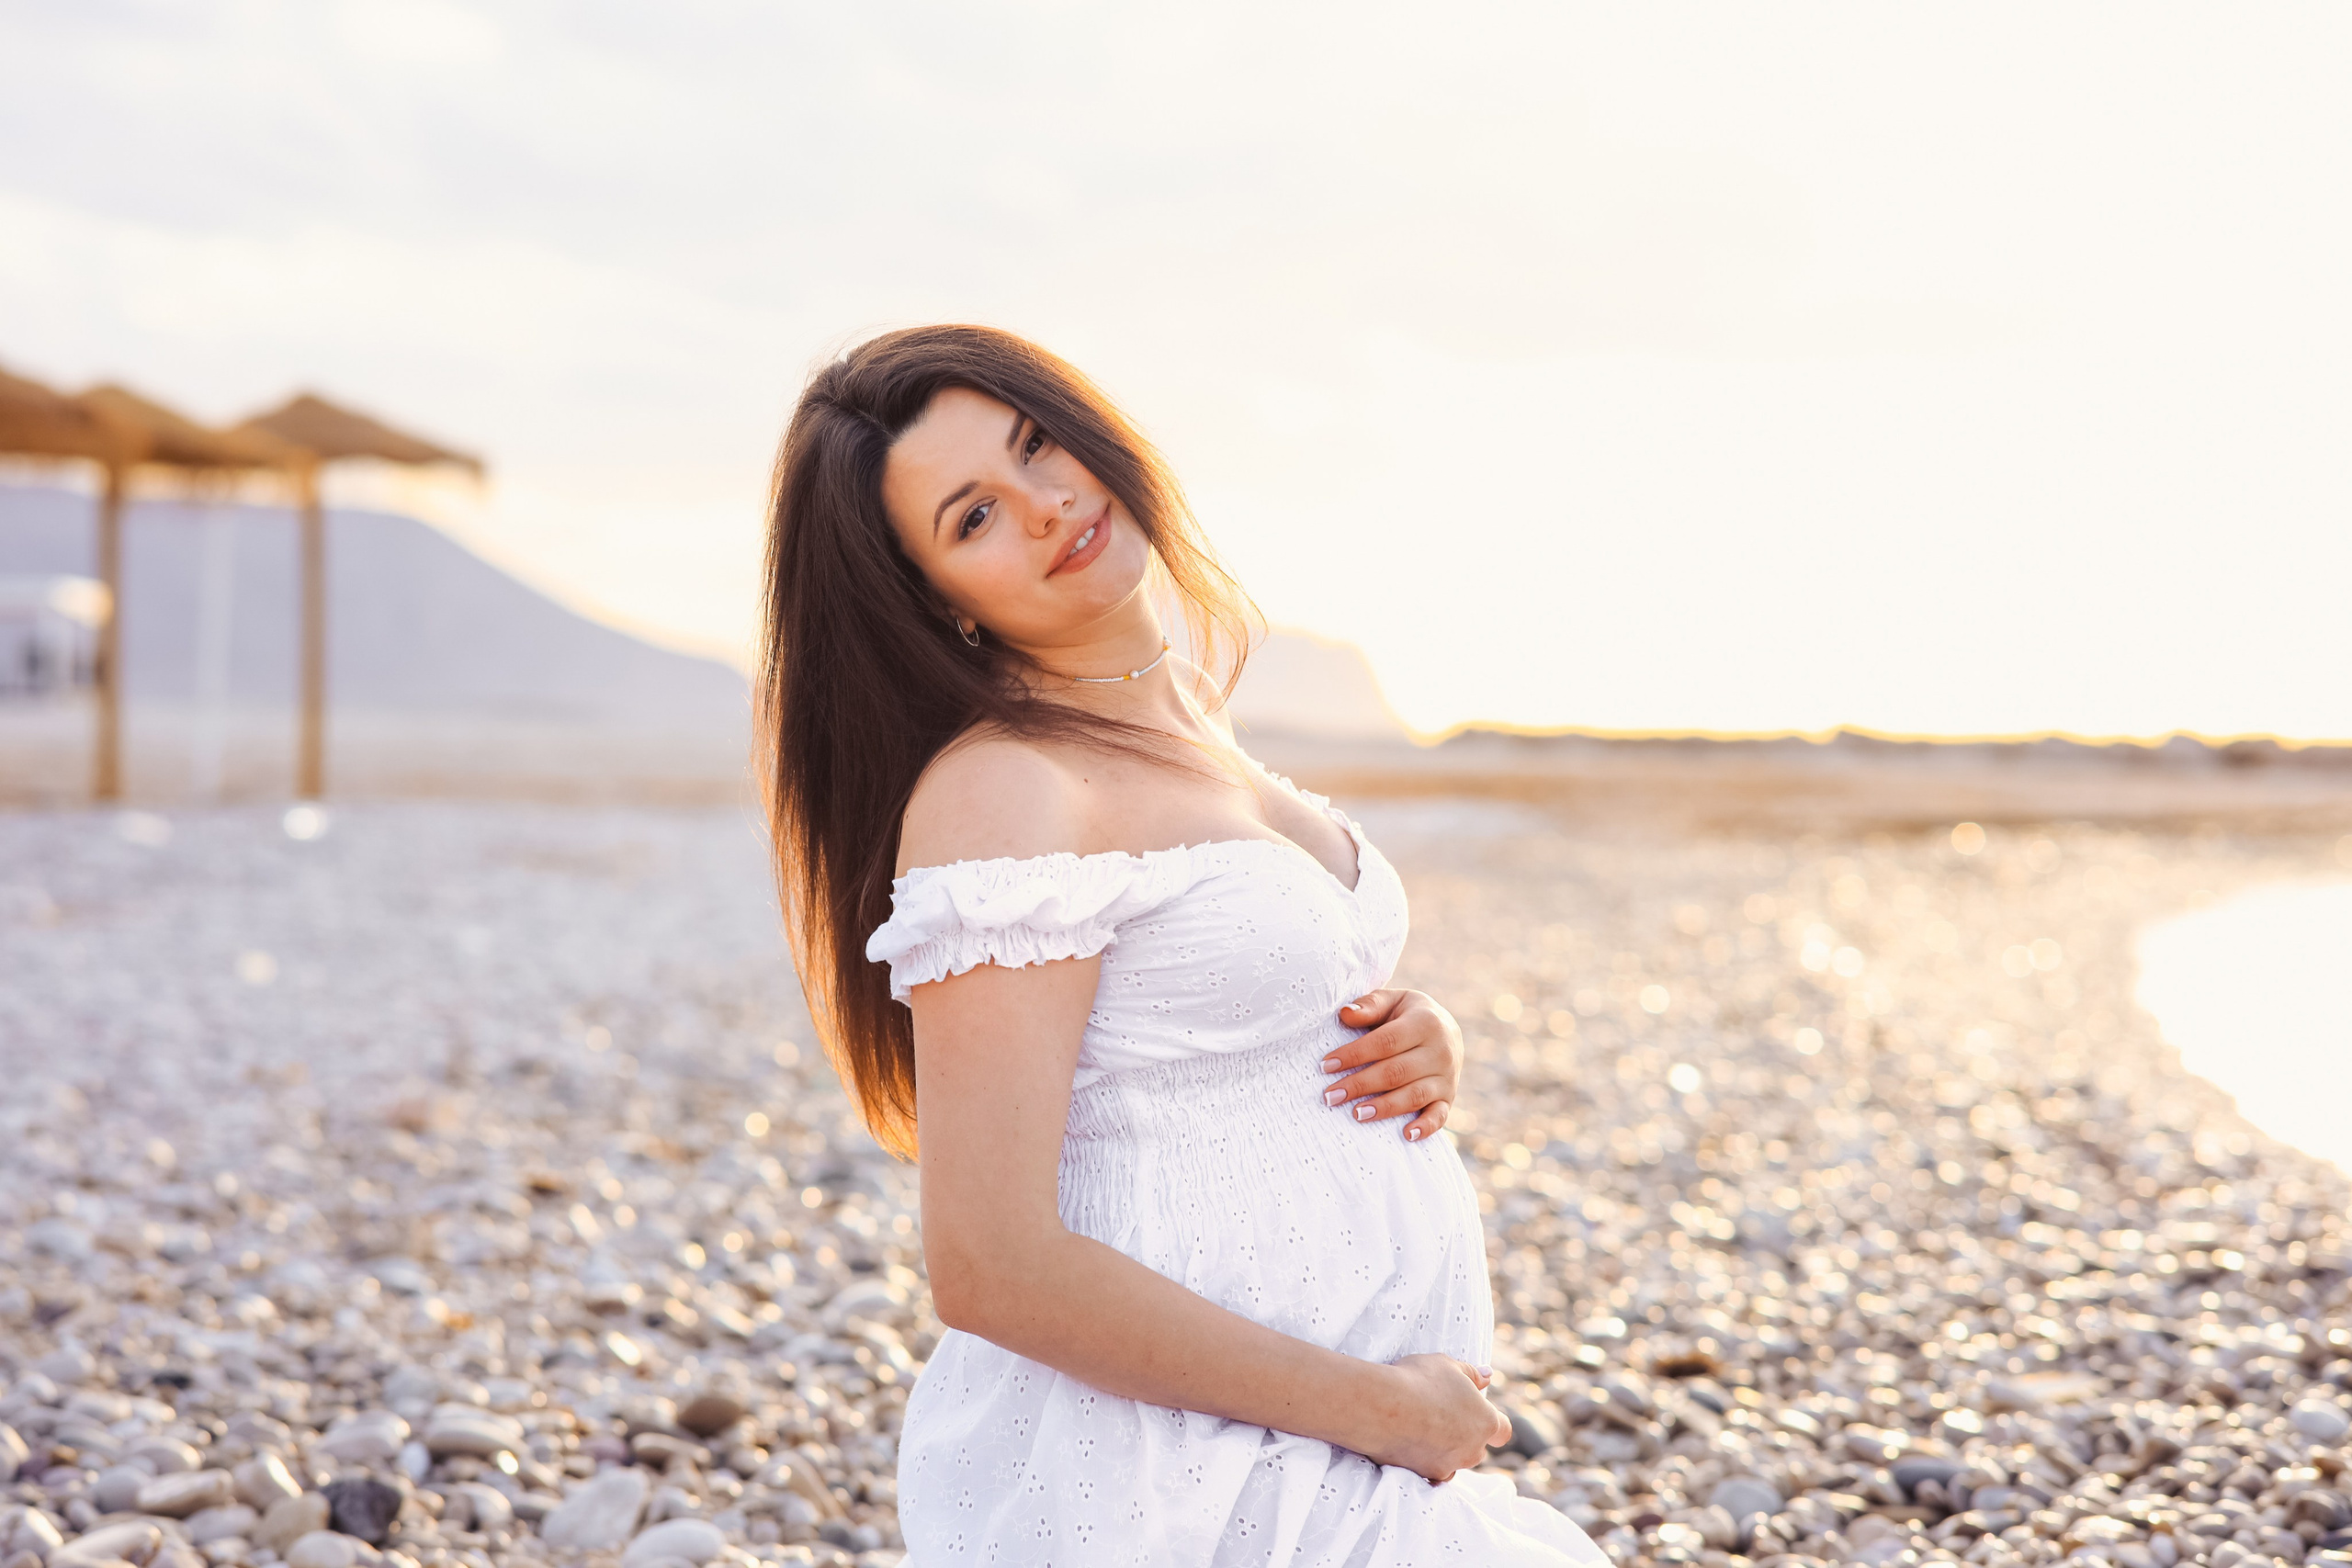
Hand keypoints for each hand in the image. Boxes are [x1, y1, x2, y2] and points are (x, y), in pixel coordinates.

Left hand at [1323, 988, 1462, 1141]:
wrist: (1447, 1029)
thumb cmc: (1408, 1015)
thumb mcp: (1393, 1001)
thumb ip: (1370, 1006)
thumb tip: (1345, 1014)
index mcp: (1425, 1022)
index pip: (1385, 1042)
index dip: (1354, 1055)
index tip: (1326, 1065)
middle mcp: (1441, 1051)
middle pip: (1396, 1072)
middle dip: (1360, 1085)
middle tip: (1330, 1096)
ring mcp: (1447, 1077)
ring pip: (1414, 1095)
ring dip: (1384, 1107)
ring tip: (1356, 1113)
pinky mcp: (1449, 1098)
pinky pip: (1439, 1116)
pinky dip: (1425, 1127)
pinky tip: (1406, 1135)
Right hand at [1357, 1354, 1511, 1481]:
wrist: (1381, 1407)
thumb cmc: (1418, 1380)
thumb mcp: (1447, 1365)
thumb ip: (1471, 1373)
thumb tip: (1487, 1375)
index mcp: (1485, 1421)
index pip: (1502, 1431)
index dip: (1493, 1423)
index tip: (1478, 1414)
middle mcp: (1473, 1449)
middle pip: (1477, 1448)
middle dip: (1465, 1436)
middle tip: (1441, 1416)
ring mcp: (1450, 1466)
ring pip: (1455, 1462)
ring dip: (1446, 1451)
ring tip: (1422, 1429)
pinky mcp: (1425, 1476)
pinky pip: (1432, 1472)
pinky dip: (1426, 1462)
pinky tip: (1411, 1446)